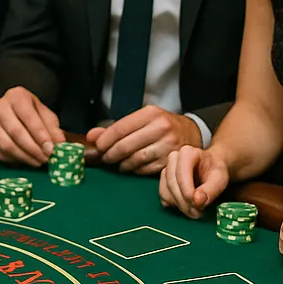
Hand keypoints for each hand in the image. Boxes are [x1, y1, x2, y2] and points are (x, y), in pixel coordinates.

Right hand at [0, 87, 65, 165]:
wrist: (12, 112)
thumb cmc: (31, 113)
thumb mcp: (45, 115)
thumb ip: (53, 129)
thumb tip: (59, 144)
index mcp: (16, 96)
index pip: (28, 117)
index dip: (40, 135)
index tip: (51, 149)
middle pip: (15, 132)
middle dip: (33, 149)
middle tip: (46, 159)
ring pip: (5, 145)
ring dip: (24, 157)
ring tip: (38, 162)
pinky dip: (13, 160)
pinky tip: (25, 160)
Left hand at [87, 107, 201, 174]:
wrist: (191, 132)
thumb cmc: (160, 125)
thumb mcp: (140, 119)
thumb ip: (115, 127)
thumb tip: (91, 136)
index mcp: (151, 114)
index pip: (120, 128)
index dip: (105, 140)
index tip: (97, 146)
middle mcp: (161, 128)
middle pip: (126, 145)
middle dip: (110, 154)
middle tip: (104, 157)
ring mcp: (168, 146)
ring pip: (136, 159)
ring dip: (122, 164)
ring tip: (117, 162)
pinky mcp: (171, 161)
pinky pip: (146, 169)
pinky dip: (135, 169)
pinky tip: (131, 166)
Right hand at [159, 145, 229, 218]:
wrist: (211, 168)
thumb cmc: (216, 172)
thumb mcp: (221, 179)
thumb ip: (211, 190)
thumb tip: (197, 201)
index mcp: (187, 153)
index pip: (181, 176)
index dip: (188, 193)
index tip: (199, 206)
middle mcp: (173, 158)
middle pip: (172, 184)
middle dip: (185, 202)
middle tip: (198, 214)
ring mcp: (166, 168)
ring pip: (166, 191)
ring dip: (180, 205)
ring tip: (195, 211)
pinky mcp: (163, 180)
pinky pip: (163, 195)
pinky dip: (174, 204)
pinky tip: (187, 205)